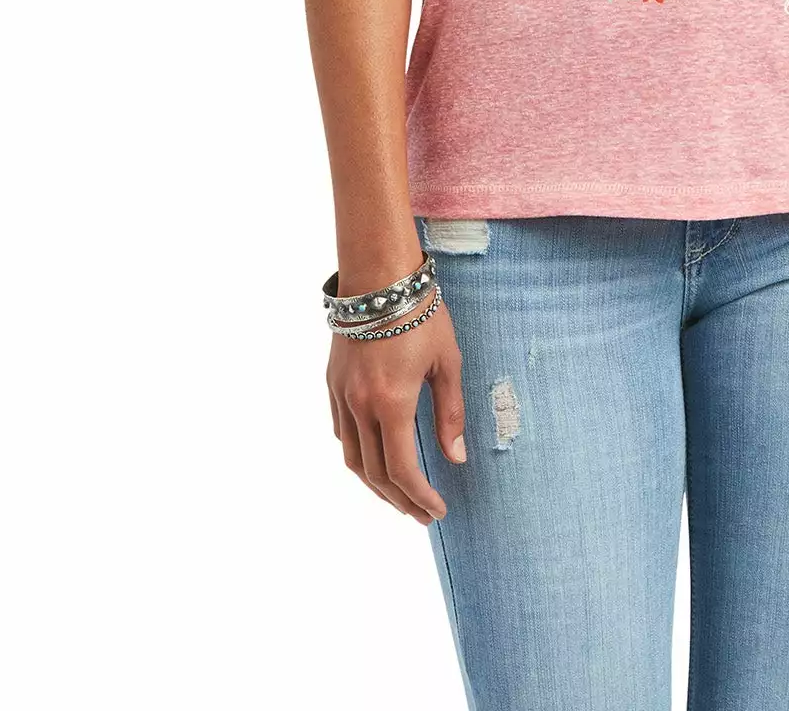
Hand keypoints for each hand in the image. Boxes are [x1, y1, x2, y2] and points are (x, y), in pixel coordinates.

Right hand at [327, 300, 468, 524]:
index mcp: (392, 402)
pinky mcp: (333, 384)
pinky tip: (375, 459)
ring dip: (376, 485)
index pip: (402, 469)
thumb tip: (455, 458)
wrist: (379, 274)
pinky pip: (341, 433)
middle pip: (375, 473)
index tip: (438, 510)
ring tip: (400, 497)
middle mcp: (360, 405)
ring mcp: (342, 395)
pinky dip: (358, 456)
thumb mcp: (447, 361)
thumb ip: (450, 413)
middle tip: (422, 514)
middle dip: (400, 500)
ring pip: (352, 458)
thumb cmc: (421, 313)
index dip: (420, 497)